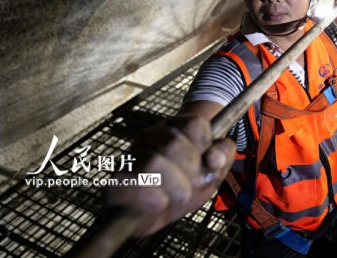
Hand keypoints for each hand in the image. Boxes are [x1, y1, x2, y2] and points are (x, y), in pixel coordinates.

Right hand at [105, 114, 235, 235]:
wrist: (154, 212)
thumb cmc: (182, 187)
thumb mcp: (211, 171)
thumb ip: (222, 155)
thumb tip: (214, 158)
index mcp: (173, 128)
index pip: (195, 124)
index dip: (205, 146)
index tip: (204, 163)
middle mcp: (148, 137)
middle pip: (174, 142)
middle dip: (190, 171)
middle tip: (190, 184)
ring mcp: (129, 158)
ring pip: (154, 162)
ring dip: (174, 187)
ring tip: (176, 197)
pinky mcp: (114, 183)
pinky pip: (128, 184)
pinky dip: (148, 197)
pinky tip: (159, 202)